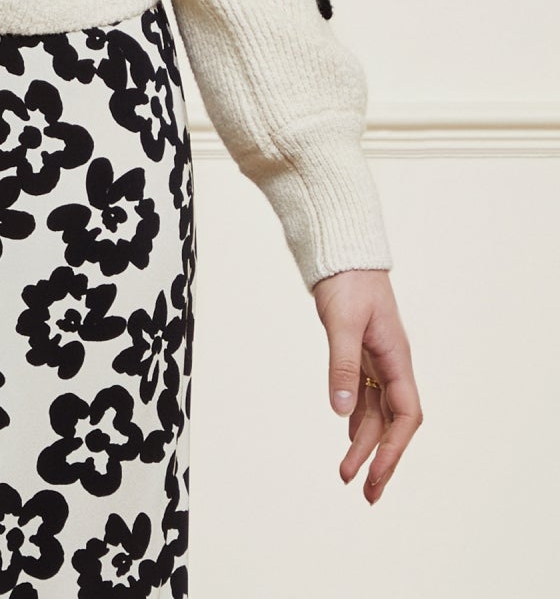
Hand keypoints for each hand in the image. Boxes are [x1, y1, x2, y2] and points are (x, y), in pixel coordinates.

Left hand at [311, 268, 421, 502]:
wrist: (342, 250)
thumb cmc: (347, 280)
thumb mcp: (342, 321)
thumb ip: (342, 365)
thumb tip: (340, 412)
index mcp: (397, 358)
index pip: (406, 414)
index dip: (393, 447)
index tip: (375, 473)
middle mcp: (391, 363)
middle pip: (392, 421)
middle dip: (381, 458)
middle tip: (366, 495)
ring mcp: (377, 358)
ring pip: (376, 411)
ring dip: (365, 444)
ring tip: (349, 476)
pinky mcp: (361, 352)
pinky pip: (364, 395)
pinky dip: (357, 419)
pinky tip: (348, 436)